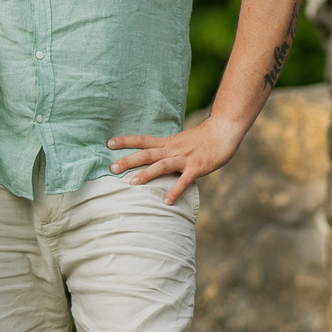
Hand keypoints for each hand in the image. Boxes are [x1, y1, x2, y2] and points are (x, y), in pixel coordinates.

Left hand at [107, 115, 242, 205]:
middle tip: (111, 168)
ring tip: (132, 183)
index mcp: (168, 143)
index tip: (108, 143)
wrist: (223, 130)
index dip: (125, 141)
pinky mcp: (197, 167)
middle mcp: (172, 149)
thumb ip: (168, 150)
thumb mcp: (181, 141)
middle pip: (146, 154)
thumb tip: (155, 160)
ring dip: (146, 174)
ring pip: (161, 165)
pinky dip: (174, 191)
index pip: (142, 140)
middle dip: (128, 161)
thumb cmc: (204, 138)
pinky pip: (183, 181)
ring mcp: (184, 158)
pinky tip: (166, 201)